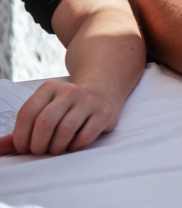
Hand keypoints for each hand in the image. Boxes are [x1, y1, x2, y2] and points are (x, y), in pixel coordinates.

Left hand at [5, 81, 120, 154]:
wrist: (101, 95)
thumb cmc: (65, 109)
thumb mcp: (43, 111)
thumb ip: (20, 131)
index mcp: (49, 88)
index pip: (27, 113)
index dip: (21, 136)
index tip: (23, 148)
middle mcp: (70, 91)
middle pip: (45, 122)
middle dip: (38, 144)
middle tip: (39, 151)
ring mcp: (89, 101)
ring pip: (64, 131)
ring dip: (55, 148)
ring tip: (54, 150)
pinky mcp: (104, 113)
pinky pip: (84, 137)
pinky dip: (73, 147)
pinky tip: (71, 145)